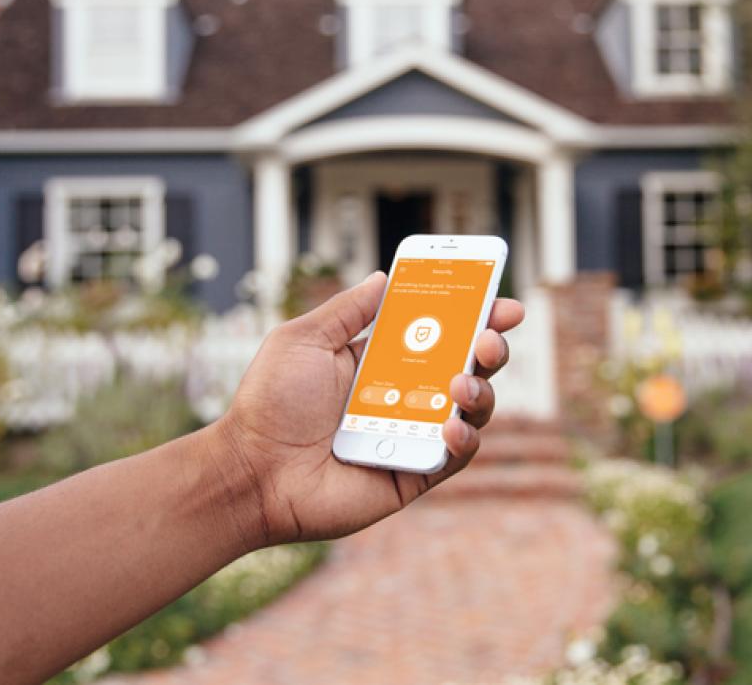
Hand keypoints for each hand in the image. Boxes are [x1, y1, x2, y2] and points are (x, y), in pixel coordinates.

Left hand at [216, 271, 524, 544]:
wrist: (251, 472)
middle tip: (490, 340)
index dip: (473, 317)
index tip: (501, 302)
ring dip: (480, 391)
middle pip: (465, 367)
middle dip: (489, 348)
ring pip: (471, 411)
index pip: (437, 333)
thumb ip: (348, 310)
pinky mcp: (413, 475)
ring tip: (463, 382)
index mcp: (378, 361)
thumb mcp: (302, 339)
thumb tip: (384, 277)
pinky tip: (451, 425)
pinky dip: (464, 438)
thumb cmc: (268, 406)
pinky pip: (455, 456)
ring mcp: (410, 436)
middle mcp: (401, 397)